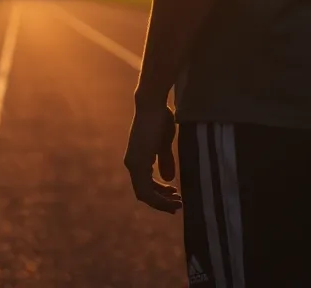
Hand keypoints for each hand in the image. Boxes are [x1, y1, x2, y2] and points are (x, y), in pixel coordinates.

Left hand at [124, 97, 180, 212]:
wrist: (153, 104)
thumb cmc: (160, 119)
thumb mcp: (164, 144)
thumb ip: (165, 160)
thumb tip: (168, 178)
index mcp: (137, 160)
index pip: (145, 186)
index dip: (159, 196)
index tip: (175, 198)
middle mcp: (132, 164)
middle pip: (144, 194)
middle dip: (161, 202)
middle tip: (177, 207)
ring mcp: (133, 164)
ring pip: (144, 194)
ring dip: (161, 202)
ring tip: (178, 203)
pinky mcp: (138, 162)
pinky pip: (146, 189)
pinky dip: (159, 196)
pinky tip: (173, 195)